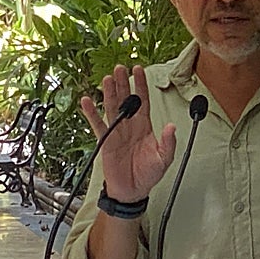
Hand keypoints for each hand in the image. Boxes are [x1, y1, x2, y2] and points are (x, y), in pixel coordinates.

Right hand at [80, 65, 177, 202]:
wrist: (133, 190)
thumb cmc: (148, 174)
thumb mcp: (164, 159)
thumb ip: (168, 143)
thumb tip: (172, 127)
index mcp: (145, 126)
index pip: (144, 100)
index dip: (141, 85)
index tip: (139, 69)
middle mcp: (130, 125)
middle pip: (126, 99)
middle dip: (123, 83)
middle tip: (119, 67)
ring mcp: (117, 131)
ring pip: (112, 107)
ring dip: (109, 93)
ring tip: (107, 78)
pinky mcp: (106, 141)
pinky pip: (98, 124)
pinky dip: (91, 113)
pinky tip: (87, 101)